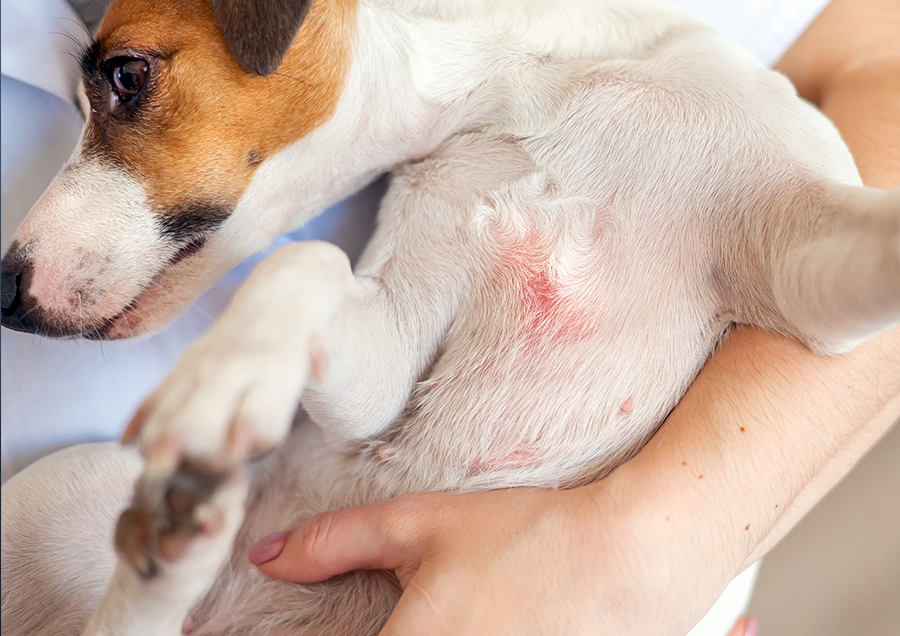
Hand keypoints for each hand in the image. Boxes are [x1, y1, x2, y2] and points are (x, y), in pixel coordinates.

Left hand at [249, 485, 746, 634]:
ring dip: (425, 635)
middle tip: (419, 606)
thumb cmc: (524, 537)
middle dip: (383, 633)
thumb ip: (333, 543)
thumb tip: (264, 555)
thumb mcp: (421, 525)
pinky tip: (484, 621)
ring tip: (460, 610)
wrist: (630, 559)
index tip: (328, 622)